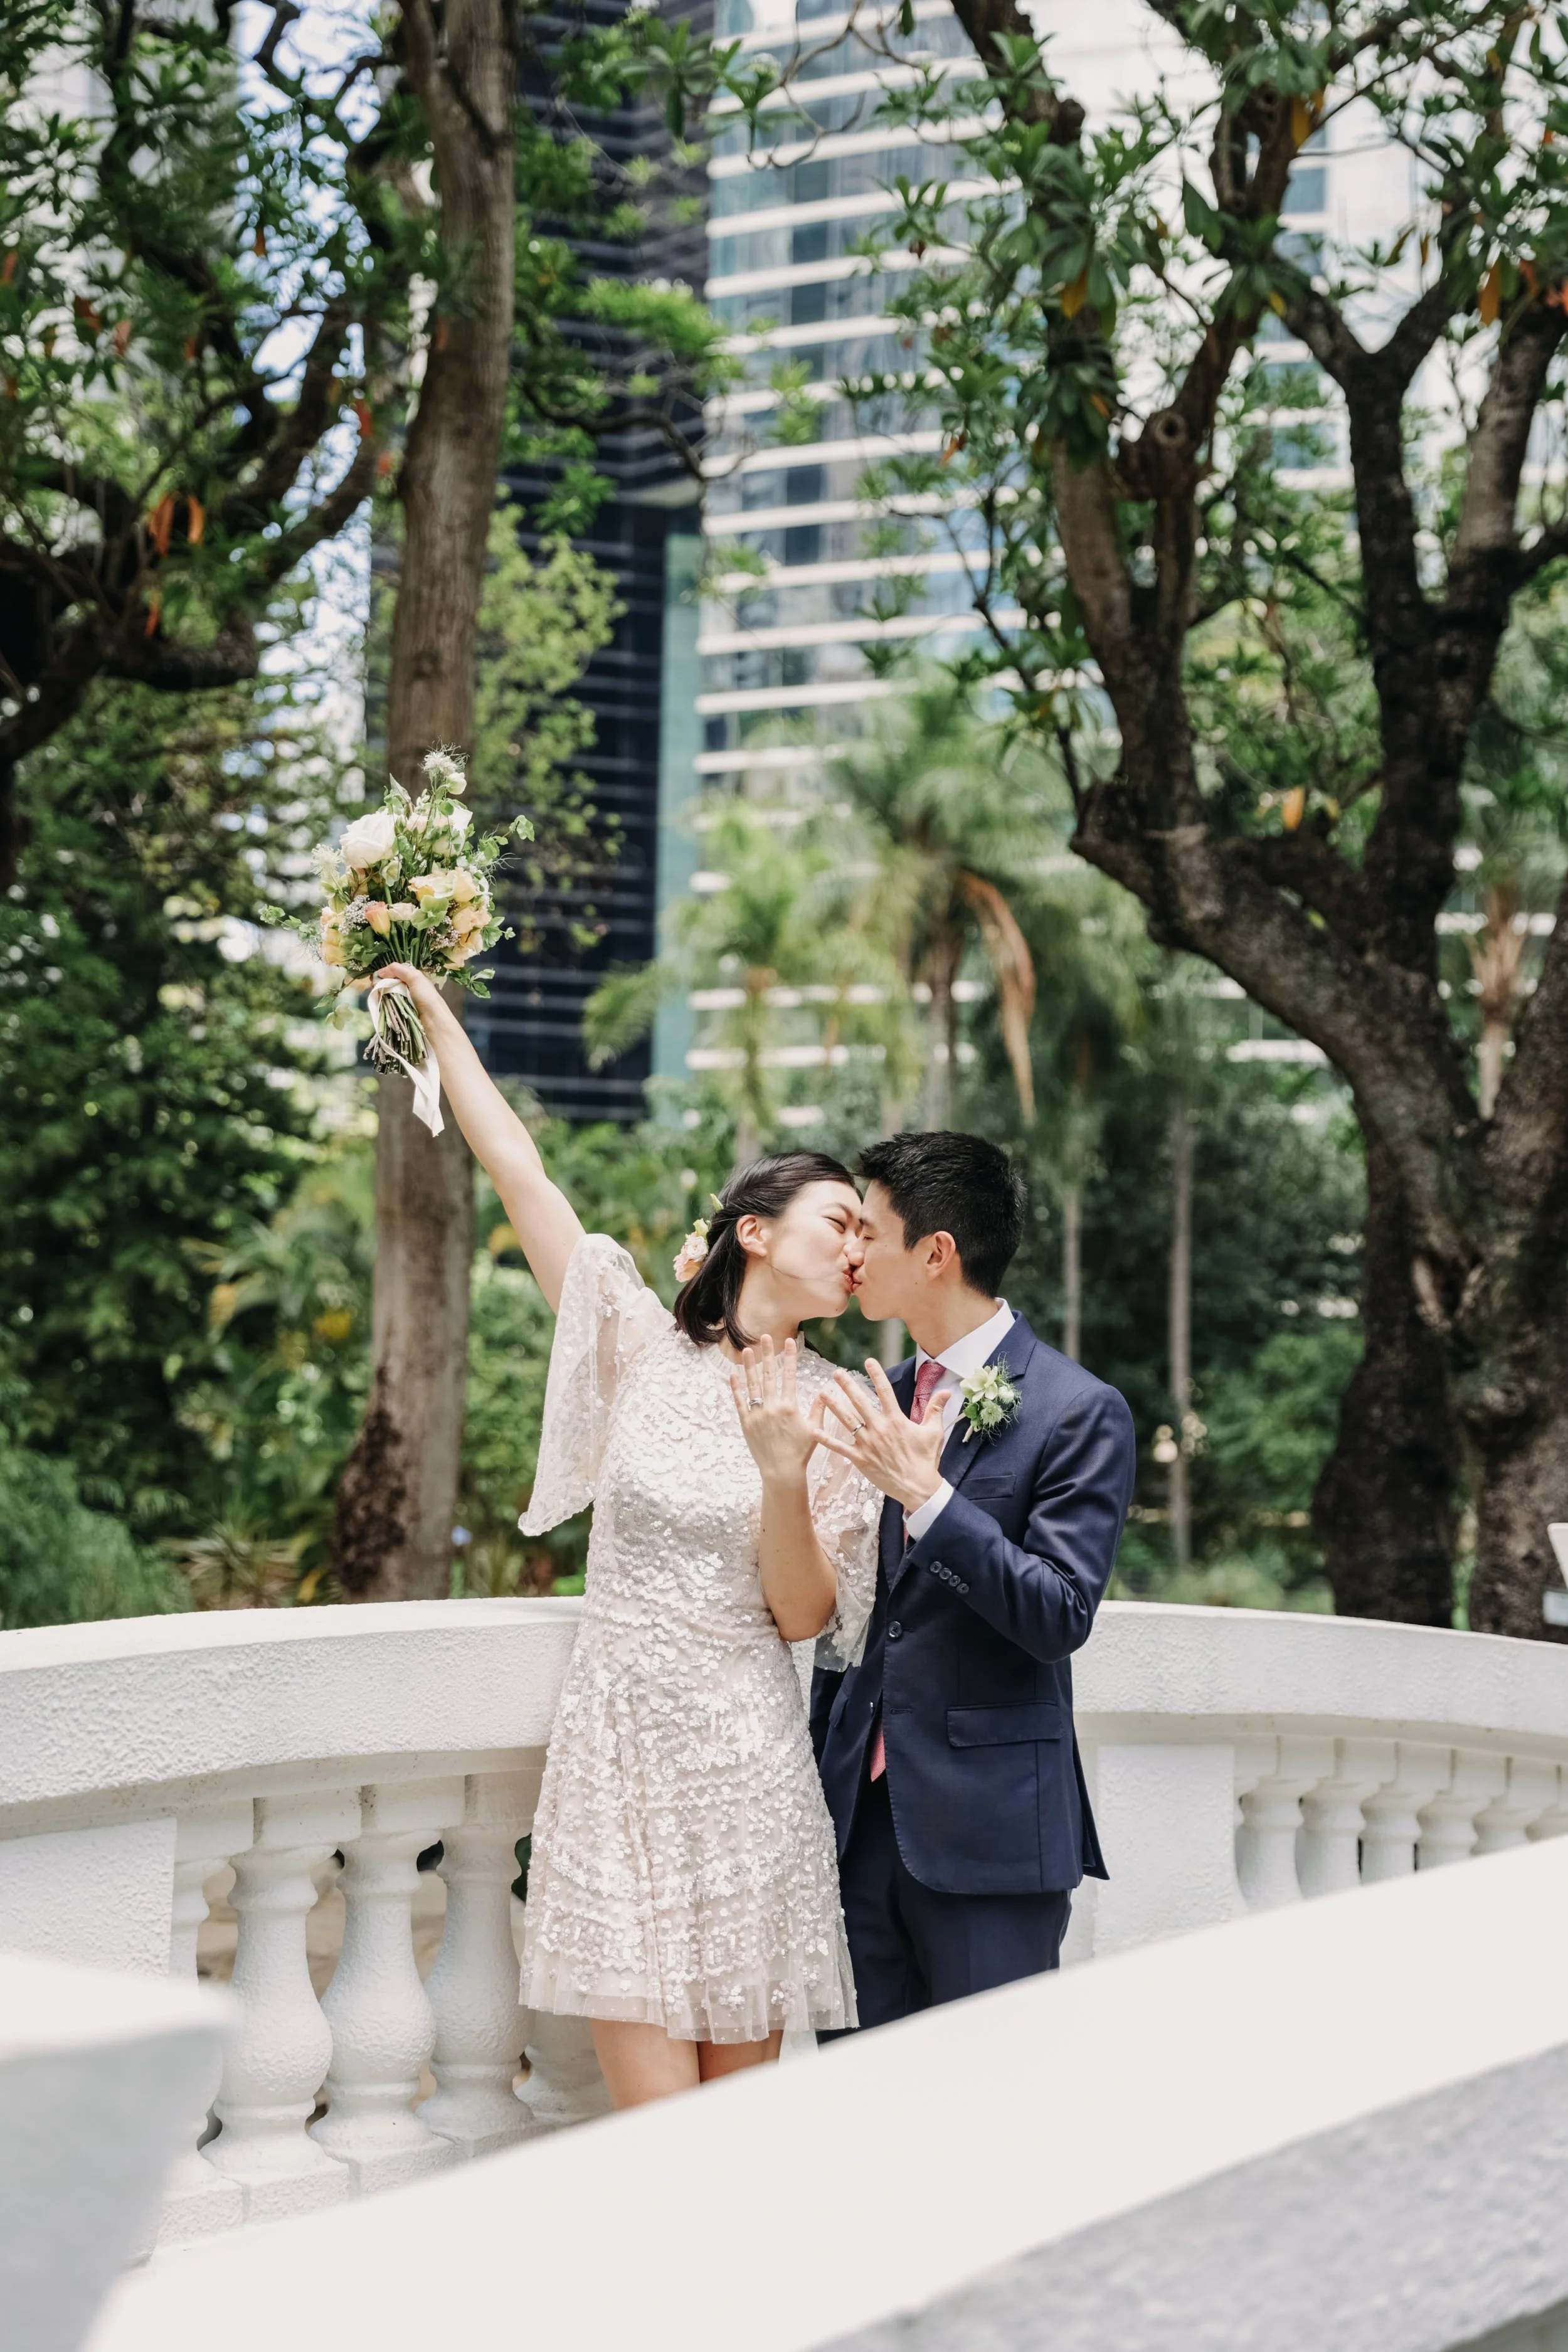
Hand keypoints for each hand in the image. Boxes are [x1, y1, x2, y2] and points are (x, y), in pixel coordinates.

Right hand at [378, 962, 446, 1025]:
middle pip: (390, 982)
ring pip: (389, 993)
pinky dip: (384, 1003)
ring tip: (375, 995)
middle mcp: (409, 986)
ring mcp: (405, 999)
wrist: (433, 1020)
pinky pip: (390, 1004)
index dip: (385, 973)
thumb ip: (398, 970)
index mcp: (413, 977)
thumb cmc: (426, 997)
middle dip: (381, 983)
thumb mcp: (414, 977)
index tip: (375, 977)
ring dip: (381, 994)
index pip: (395, 971)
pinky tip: (380, 1003)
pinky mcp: (402, 1010)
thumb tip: (381, 972)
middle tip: (374, 987)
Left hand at [728, 1338, 819, 1486]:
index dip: (789, 1357)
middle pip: (769, 1375)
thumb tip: (823, 1393)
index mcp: (790, 1406)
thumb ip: (818, 1410)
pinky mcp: (746, 1423)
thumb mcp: (814, 1430)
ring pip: (752, 1385)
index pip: (789, 1375)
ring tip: (746, 1349)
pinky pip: (739, 1402)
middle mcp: (772, 1407)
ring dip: (749, 1366)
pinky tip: (733, 1374)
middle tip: (765, 1336)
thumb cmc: (801, 1452)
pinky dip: (736, 1388)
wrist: (781, 1472)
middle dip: (768, 1354)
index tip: (789, 1341)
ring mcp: (757, 1414)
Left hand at [817, 1359, 950, 1512]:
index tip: (868, 1360)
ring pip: (847, 1421)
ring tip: (822, 1393)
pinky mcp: (860, 1459)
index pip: (885, 1391)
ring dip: (834, 1406)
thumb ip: (936, 1409)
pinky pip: (840, 1447)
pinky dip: (827, 1440)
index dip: (877, 1375)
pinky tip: (815, 1430)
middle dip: (847, 1386)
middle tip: (836, 1372)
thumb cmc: (926, 1460)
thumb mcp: (934, 1432)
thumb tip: (946, 1391)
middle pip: (860, 1402)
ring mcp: (868, 1444)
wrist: (918, 1488)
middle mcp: (880, 1429)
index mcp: (896, 1420)